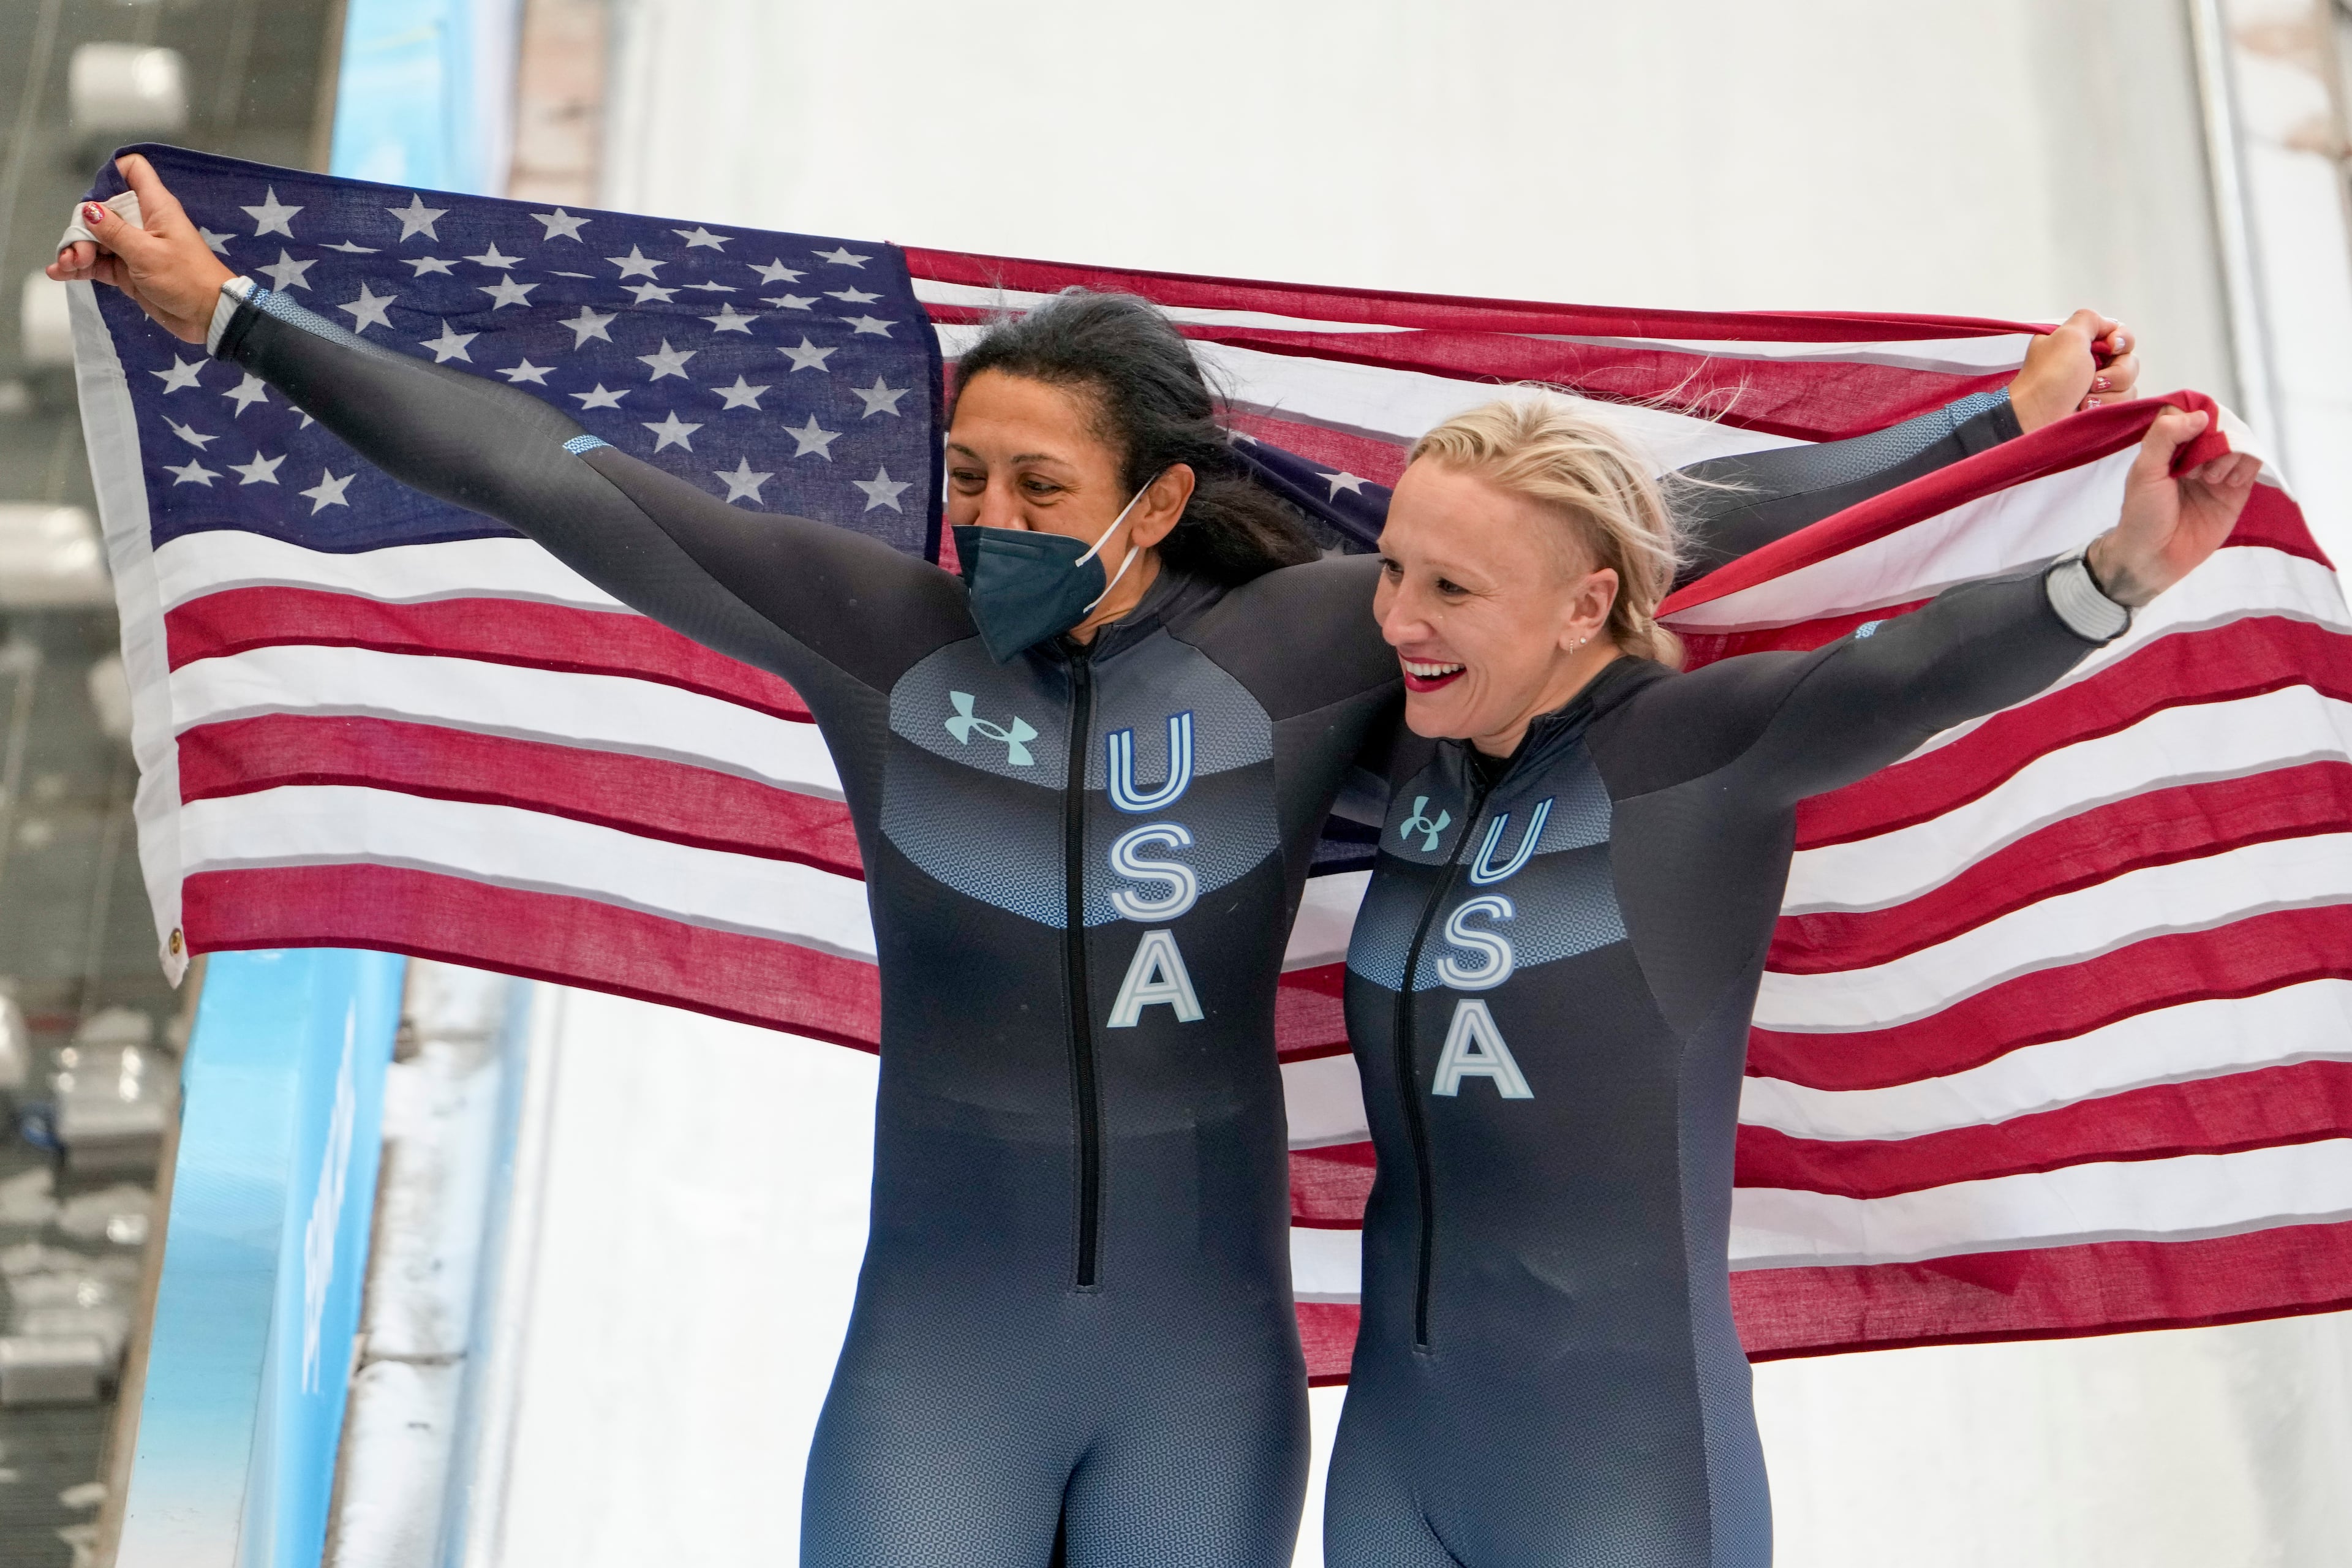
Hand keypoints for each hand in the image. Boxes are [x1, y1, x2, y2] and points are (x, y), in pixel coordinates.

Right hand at [46, 153, 233, 343]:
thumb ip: (114, 231)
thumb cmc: (185, 278)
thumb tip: (89, 209)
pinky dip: (80, 267)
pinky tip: (60, 272)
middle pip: (103, 210)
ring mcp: (134, 247)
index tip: (95, 195)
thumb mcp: (146, 253)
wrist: (209, 317)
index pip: (133, 171)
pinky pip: (99, 263)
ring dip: (77, 249)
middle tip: (78, 253)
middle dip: (83, 227)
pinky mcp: (129, 271)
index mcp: (155, 207)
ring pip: (97, 239)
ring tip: (67, 266)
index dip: (111, 174)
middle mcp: (143, 222)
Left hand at [2006, 308, 2139, 431]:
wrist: (2036, 417)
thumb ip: (2089, 319)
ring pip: (2129, 383)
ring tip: (2084, 400)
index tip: (2111, 347)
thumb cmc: (2050, 376)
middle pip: (2129, 360)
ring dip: (2109, 391)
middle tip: (2093, 381)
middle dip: (2116, 372)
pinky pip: (2123, 403)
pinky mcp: (2100, 407)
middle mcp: (2091, 363)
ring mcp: (2096, 386)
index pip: (2120, 335)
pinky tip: (2086, 409)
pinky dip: (2106, 406)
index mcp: (2081, 343)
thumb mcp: (2067, 335)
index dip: (2121, 340)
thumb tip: (2108, 325)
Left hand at [2084, 405, 2259, 606]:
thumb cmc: (2142, 514)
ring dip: (2229, 454)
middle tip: (2196, 467)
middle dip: (2214, 439)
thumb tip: (2201, 415)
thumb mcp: (2144, 470)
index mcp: (2169, 446)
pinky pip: (2253, 463)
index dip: (2197, 418)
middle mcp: (2195, 454)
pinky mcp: (2235, 490)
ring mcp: (2217, 470)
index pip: (2191, 413)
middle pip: (2220, 425)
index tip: (2192, 433)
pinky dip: (2245, 466)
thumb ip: (2165, 436)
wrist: (2154, 557)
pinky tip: (2228, 483)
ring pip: (2239, 441)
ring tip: (2209, 479)